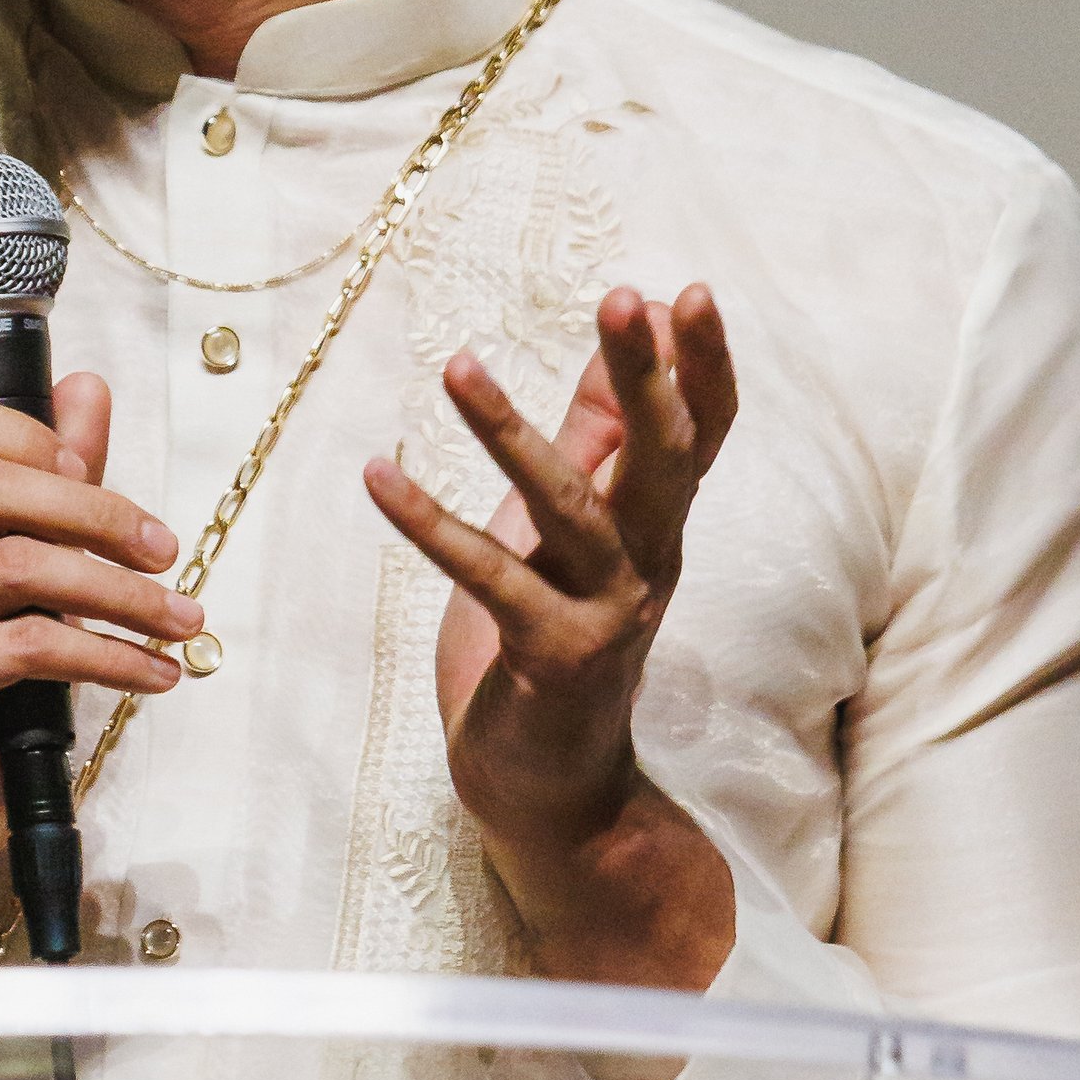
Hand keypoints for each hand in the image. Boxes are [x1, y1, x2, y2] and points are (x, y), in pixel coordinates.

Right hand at [0, 372, 197, 978]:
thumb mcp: (12, 591)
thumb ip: (49, 491)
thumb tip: (87, 388)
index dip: (21, 429)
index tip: (94, 472)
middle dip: (97, 509)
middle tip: (167, 549)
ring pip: (16, 565)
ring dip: (120, 591)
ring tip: (182, 621)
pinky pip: (29, 647)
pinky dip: (109, 657)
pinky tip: (154, 676)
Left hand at [364, 288, 739, 1002]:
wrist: (554, 789)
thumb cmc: (557, 642)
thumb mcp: (578, 529)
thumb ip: (598, 438)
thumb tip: (619, 343)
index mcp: (658, 527)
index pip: (701, 435)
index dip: (702, 366)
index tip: (690, 290)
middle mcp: (648, 563)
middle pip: (663, 459)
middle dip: (648, 376)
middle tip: (626, 296)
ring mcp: (605, 612)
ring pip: (567, 509)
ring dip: (509, 432)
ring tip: (460, 363)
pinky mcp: (549, 654)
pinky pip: (485, 577)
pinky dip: (426, 525)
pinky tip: (377, 474)